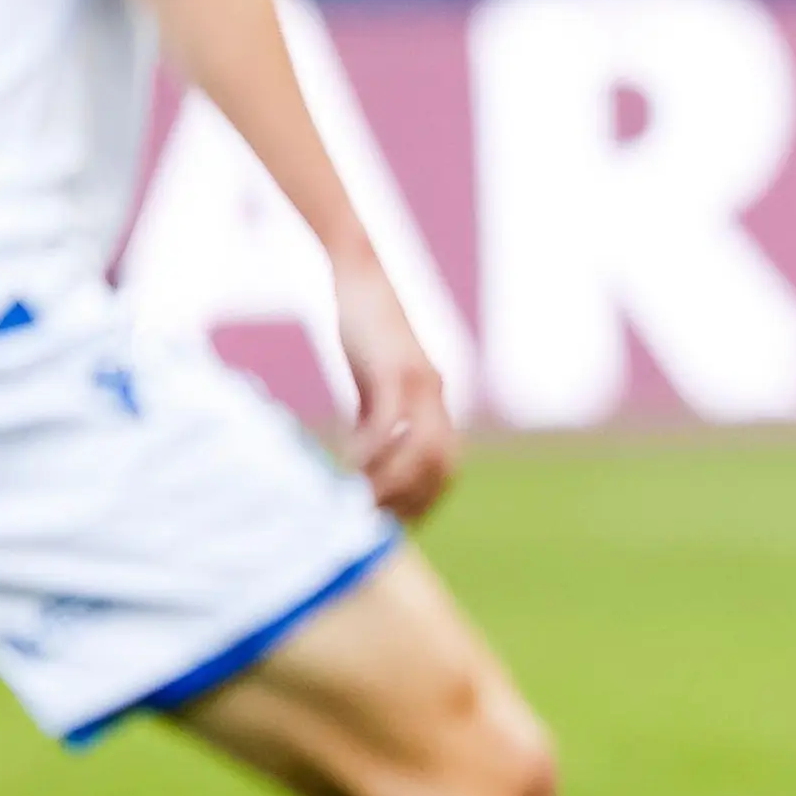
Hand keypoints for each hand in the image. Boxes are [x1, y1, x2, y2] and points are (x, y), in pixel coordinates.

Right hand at [332, 257, 458, 520]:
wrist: (360, 275)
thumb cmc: (363, 330)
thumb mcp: (373, 382)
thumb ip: (375, 418)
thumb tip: (365, 459)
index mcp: (435, 402)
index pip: (448, 467)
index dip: (426, 499)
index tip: (396, 521)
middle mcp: (436, 395)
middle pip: (441, 466)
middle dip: (410, 499)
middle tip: (372, 515)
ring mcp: (419, 381)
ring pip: (421, 450)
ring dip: (390, 481)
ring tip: (357, 496)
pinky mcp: (395, 368)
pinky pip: (390, 421)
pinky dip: (371, 449)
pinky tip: (347, 460)